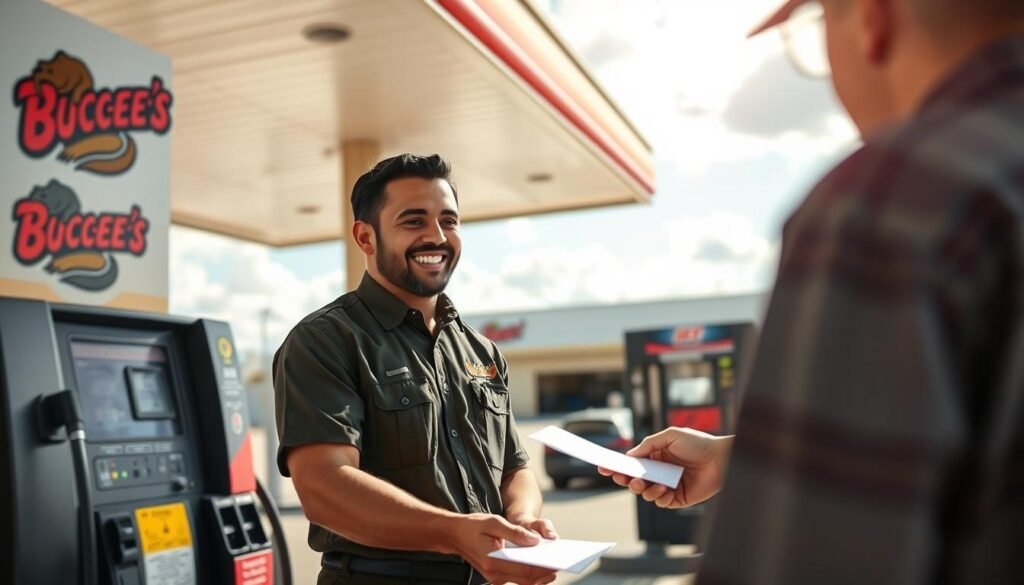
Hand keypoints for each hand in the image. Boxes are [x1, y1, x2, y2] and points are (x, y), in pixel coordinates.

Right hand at [448, 513, 556, 584]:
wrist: (454, 535)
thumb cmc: (473, 526)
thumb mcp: (494, 522)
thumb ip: (515, 532)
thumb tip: (535, 541)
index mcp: (493, 561)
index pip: (525, 569)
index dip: (543, 566)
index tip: (557, 561)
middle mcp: (494, 574)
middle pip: (527, 578)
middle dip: (545, 572)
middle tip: (559, 562)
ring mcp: (495, 577)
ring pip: (523, 581)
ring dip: (539, 574)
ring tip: (553, 563)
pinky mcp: (496, 576)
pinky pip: (517, 578)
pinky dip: (530, 573)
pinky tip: (539, 564)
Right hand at [598, 428, 731, 508]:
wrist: (721, 459)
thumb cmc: (698, 443)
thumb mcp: (670, 435)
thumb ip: (648, 444)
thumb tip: (630, 454)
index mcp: (656, 456)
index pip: (632, 463)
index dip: (617, 466)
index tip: (603, 466)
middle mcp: (660, 471)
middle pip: (635, 480)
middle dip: (626, 480)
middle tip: (624, 478)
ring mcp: (668, 485)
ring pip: (645, 493)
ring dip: (643, 489)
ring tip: (650, 483)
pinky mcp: (678, 498)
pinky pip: (660, 502)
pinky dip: (658, 497)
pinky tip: (664, 489)